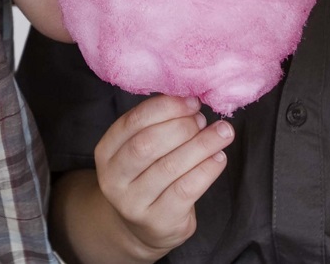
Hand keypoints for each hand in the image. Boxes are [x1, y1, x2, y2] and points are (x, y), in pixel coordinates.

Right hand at [94, 95, 233, 257]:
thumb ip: (157, 126)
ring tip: (222, 133)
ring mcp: (133, 203)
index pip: (133, 121)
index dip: (165, 107)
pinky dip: (206, 169)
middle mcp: (114, 179)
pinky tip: (219, 157)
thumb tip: (191, 101)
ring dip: (202, 145)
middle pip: (147, 144)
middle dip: (181, 127)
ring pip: (170, 167)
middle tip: (203, 120)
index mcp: (107, 151)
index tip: (192, 101)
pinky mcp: (158, 221)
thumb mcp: (139, 150)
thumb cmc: (147, 177)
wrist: (144, 228)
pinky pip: (186, 190)